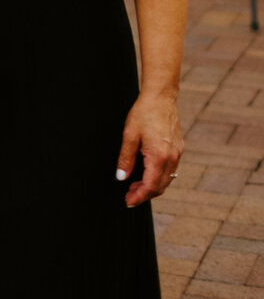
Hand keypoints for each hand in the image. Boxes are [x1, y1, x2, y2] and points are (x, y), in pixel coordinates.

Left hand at [116, 91, 182, 206]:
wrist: (161, 96)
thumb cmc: (144, 112)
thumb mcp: (129, 135)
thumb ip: (125, 159)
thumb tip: (121, 177)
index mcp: (159, 156)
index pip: (150, 186)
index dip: (139, 196)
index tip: (128, 201)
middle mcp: (171, 158)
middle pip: (160, 187)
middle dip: (145, 194)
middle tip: (129, 195)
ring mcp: (177, 154)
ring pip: (167, 180)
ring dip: (152, 186)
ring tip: (135, 185)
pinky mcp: (178, 149)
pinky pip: (170, 170)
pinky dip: (159, 176)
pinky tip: (147, 172)